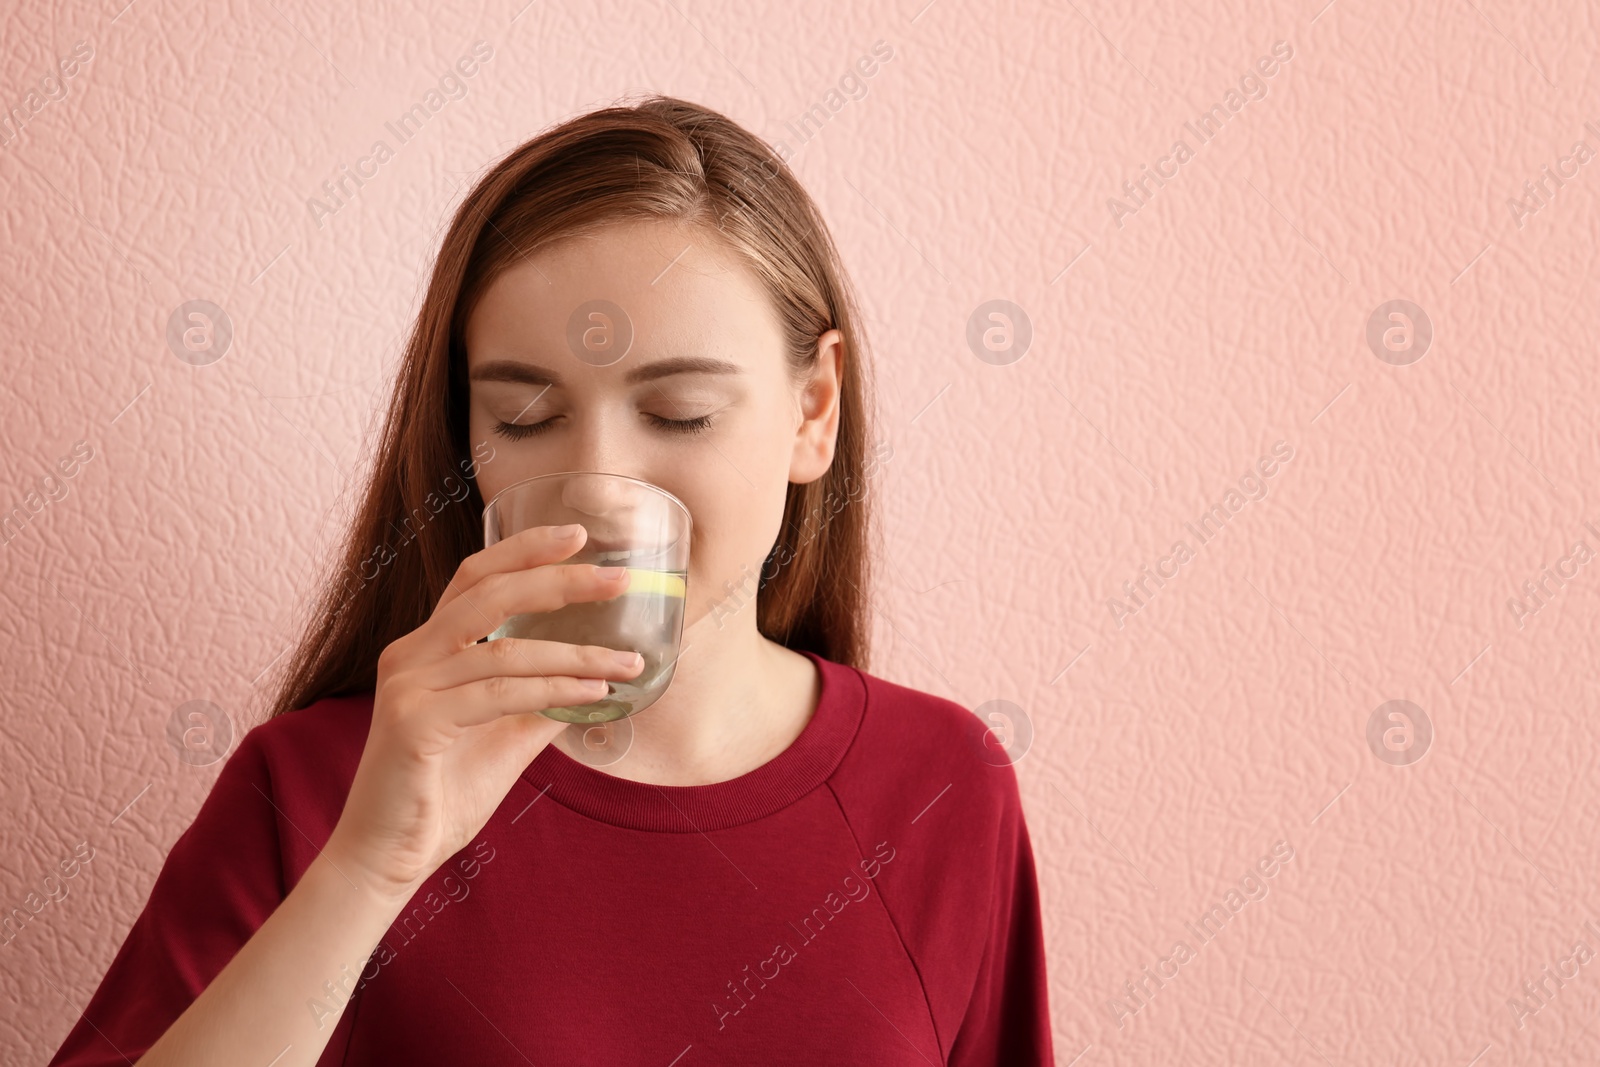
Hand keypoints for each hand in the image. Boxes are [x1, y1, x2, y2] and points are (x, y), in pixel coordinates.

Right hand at [324, 523, 642, 903]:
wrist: (388, 857)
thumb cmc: (442, 795)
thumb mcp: (504, 737)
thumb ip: (540, 702)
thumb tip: (596, 678)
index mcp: (426, 649)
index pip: (475, 578)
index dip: (523, 550)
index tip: (576, 535)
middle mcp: (410, 655)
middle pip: (489, 593)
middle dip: (559, 580)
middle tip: (617, 577)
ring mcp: (407, 685)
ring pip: (505, 649)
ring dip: (575, 652)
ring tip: (628, 659)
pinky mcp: (413, 722)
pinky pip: (498, 695)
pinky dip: (553, 689)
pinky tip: (595, 693)